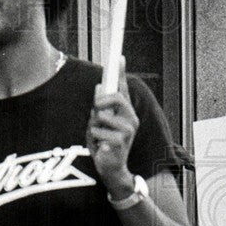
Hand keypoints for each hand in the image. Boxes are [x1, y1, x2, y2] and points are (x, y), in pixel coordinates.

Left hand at [85, 57, 139, 189]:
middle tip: (96, 110)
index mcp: (126, 112)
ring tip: (98, 136)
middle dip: (100, 101)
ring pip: (102, 115)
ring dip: (94, 125)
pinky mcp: (120, 141)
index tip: (118, 56)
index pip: (123, 88)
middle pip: (114, 96)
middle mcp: (131, 119)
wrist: (112, 169)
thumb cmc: (106, 145)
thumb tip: (99, 85)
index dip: (120, 72)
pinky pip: (98, 131)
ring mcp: (128, 130)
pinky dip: (94, 138)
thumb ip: (102, 105)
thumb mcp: (102, 122)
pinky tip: (101, 146)